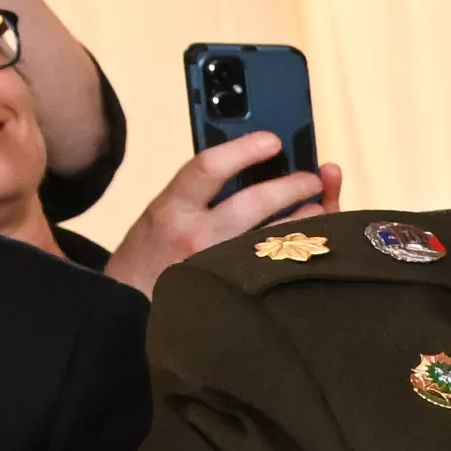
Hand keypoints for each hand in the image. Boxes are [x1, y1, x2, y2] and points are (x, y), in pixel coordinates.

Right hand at [102, 128, 330, 290]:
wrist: (127, 310)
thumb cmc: (146, 259)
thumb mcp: (161, 216)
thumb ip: (196, 196)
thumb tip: (246, 170)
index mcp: (172, 208)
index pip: (209, 167)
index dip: (244, 150)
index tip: (273, 140)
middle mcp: (196, 237)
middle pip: (254, 202)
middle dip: (291, 186)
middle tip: (313, 179)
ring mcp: (219, 268)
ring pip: (273, 239)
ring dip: (305, 221)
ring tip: (322, 209)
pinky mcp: (236, 294)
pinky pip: (273, 269)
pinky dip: (295, 255)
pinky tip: (311, 248)